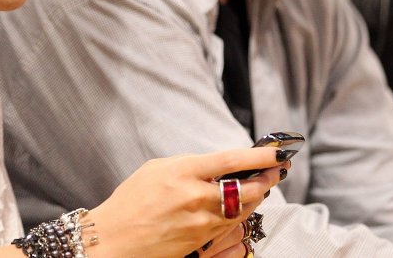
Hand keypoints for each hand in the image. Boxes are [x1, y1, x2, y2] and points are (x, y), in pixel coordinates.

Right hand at [86, 147, 287, 257]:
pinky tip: (245, 205)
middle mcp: (194, 197)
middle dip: (268, 177)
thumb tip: (216, 164)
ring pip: (243, 209)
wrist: (113, 240)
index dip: (261, 155)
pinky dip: (242, 213)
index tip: (279, 151)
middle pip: (247, 187)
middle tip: (279, 169)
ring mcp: (200, 222)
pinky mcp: (201, 242)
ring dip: (258, 196)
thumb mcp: (156, 170)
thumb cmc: (131, 202)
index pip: (232, 160)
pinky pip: (231, 226)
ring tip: (265, 184)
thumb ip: (188, 165)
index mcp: (182, 172)